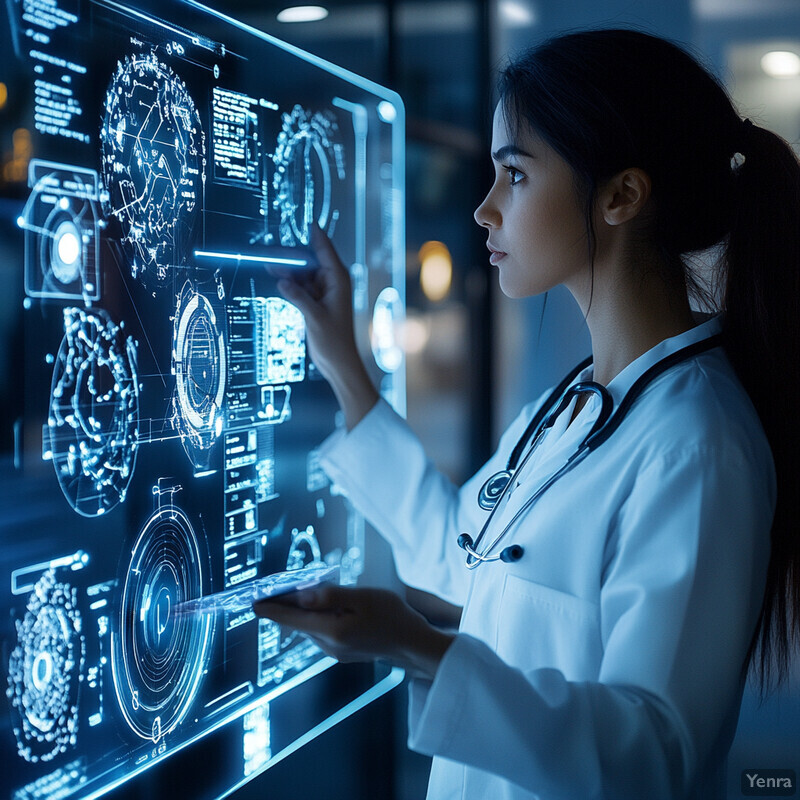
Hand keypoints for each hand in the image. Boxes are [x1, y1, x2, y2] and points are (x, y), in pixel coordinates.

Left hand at [253, 585, 453, 680]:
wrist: (414, 644)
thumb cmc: (392, 616)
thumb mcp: (363, 597)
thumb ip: (330, 596)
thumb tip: (300, 594)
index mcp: (332, 631)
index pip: (292, 619)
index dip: (271, 608)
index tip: (252, 602)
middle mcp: (328, 645)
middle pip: (298, 623)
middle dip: (285, 606)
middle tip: (272, 589)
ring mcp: (334, 651)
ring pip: (308, 627)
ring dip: (300, 611)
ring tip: (292, 593)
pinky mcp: (341, 651)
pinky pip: (320, 631)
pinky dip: (314, 618)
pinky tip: (318, 606)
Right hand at [275, 227, 377, 429]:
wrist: (339, 363)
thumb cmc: (334, 342)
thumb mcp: (313, 318)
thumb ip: (298, 297)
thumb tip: (282, 281)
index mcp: (338, 280)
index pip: (324, 250)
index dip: (315, 234)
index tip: (308, 220)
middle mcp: (332, 282)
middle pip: (309, 259)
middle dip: (290, 255)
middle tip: (268, 250)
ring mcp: (324, 291)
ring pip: (302, 272)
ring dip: (287, 270)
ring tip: (266, 263)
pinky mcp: (316, 301)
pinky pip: (301, 285)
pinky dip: (289, 283)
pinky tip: (276, 279)